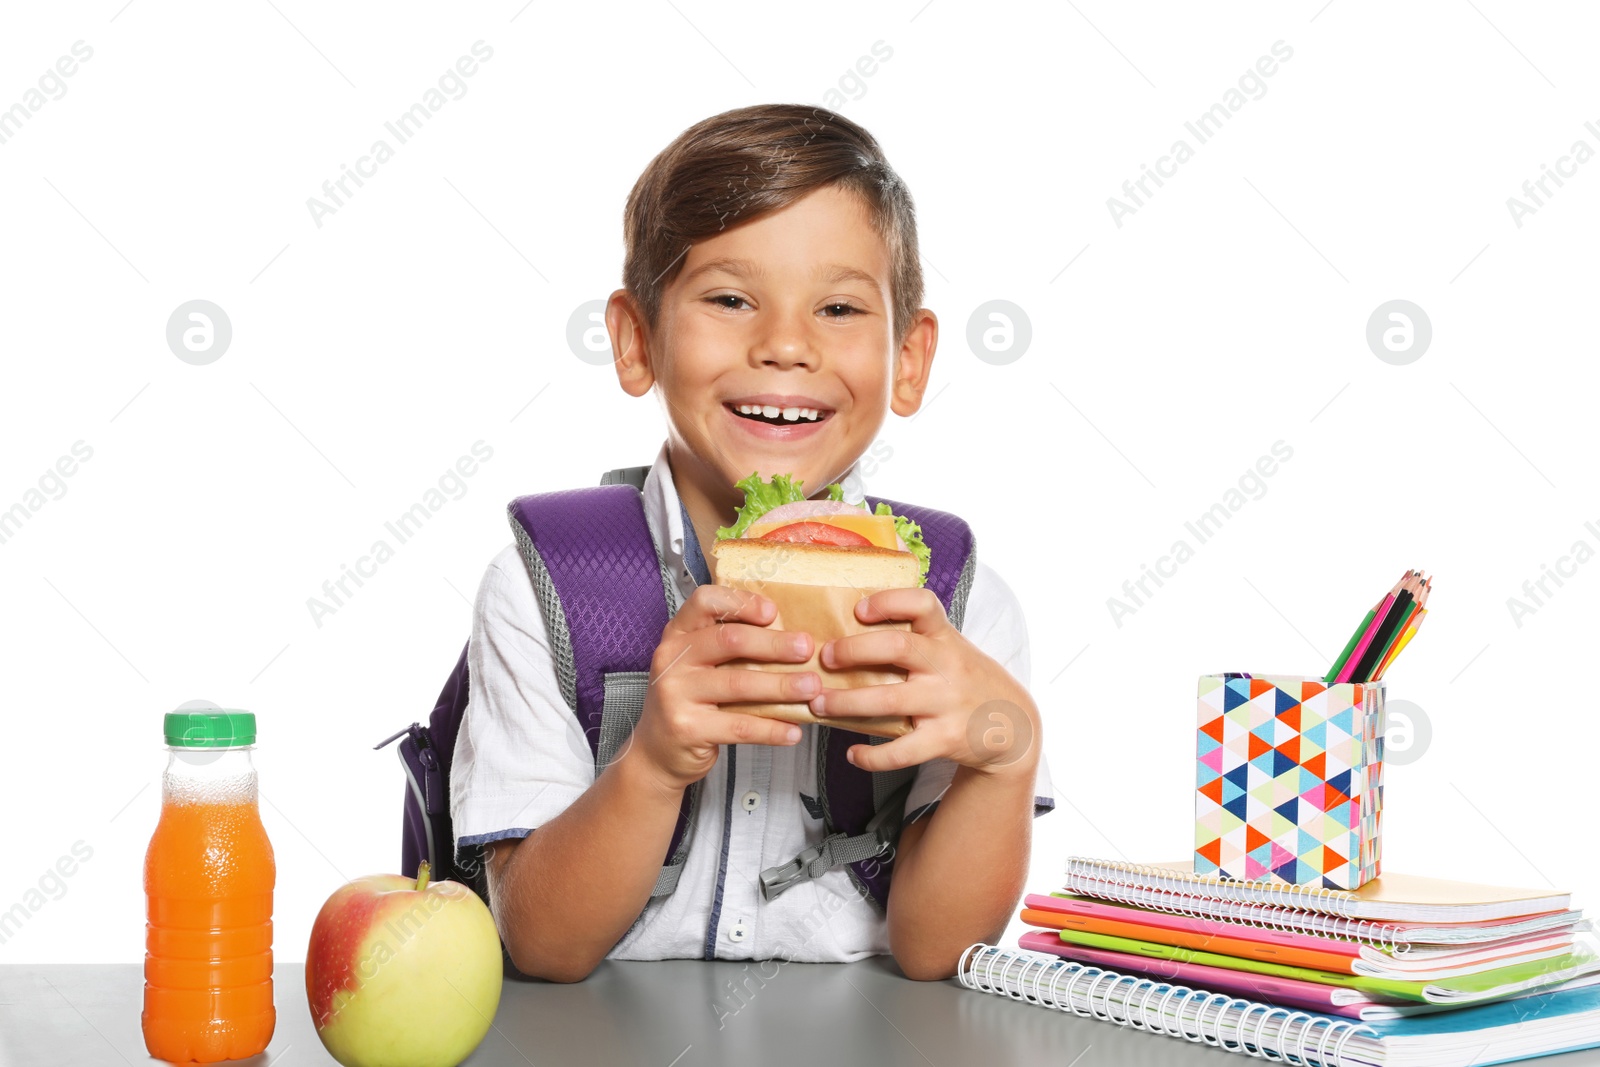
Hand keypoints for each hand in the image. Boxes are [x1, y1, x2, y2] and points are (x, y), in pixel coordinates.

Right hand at [629, 584, 818, 793]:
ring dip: (782, 686)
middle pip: (730, 640)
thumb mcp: (698, 665)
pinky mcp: (687, 728)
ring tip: (812, 689)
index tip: (773, 613)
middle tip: (807, 649)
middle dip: (775, 644)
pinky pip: (739, 726)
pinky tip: (794, 731)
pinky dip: (771, 729)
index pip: (705, 601)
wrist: (656, 751)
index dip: (742, 602)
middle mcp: (672, 659)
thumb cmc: (690, 701)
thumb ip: (729, 648)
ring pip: (739, 684)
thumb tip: (792, 637)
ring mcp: (676, 694)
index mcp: (678, 635)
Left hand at [806, 588, 1039, 777]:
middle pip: (897, 646)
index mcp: (945, 637)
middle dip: (853, 650)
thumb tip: (850, 625)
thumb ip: (915, 637)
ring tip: (818, 704)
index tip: (859, 609)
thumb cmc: (966, 680)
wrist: (1013, 725)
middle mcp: (946, 666)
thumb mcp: (951, 648)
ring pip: (889, 700)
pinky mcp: (945, 739)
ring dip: (846, 703)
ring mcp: (946, 703)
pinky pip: (902, 751)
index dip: (889, 602)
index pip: (923, 604)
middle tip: (825, 657)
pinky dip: (872, 756)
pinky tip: (852, 754)